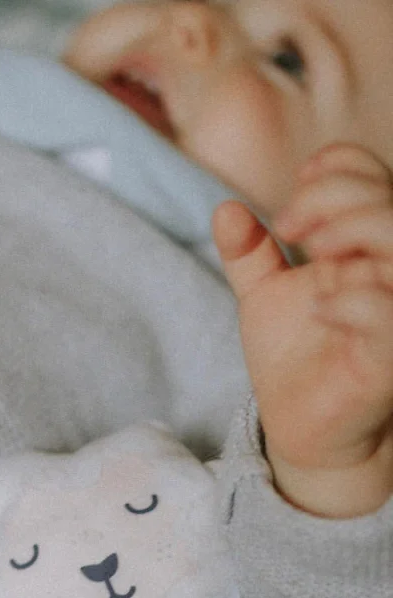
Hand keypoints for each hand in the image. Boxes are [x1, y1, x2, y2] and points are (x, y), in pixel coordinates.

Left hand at [213, 144, 392, 517]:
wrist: (300, 427)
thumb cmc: (293, 359)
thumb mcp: (263, 296)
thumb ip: (248, 253)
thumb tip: (224, 209)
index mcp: (362, 246)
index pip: (369, 175)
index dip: (336, 169)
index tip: (290, 202)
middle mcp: (386, 271)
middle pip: (388, 200)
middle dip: (336, 198)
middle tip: (291, 226)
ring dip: (355, 231)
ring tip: (311, 253)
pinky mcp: (391, 355)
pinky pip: (388, 313)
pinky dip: (354, 299)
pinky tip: (319, 308)